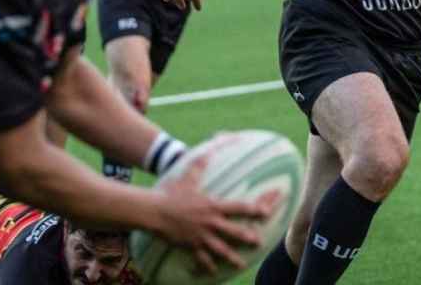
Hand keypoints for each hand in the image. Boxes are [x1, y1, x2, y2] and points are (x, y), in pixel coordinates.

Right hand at [155, 157, 275, 274]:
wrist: (154, 211)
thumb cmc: (171, 193)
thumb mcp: (187, 176)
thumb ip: (200, 163)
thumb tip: (209, 147)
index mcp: (212, 205)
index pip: (238, 207)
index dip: (254, 209)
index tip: (266, 212)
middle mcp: (210, 222)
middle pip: (233, 231)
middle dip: (247, 237)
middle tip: (259, 242)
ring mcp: (201, 235)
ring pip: (221, 249)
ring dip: (232, 257)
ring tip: (242, 264)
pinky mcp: (191, 245)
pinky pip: (202, 258)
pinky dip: (209, 266)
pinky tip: (215, 272)